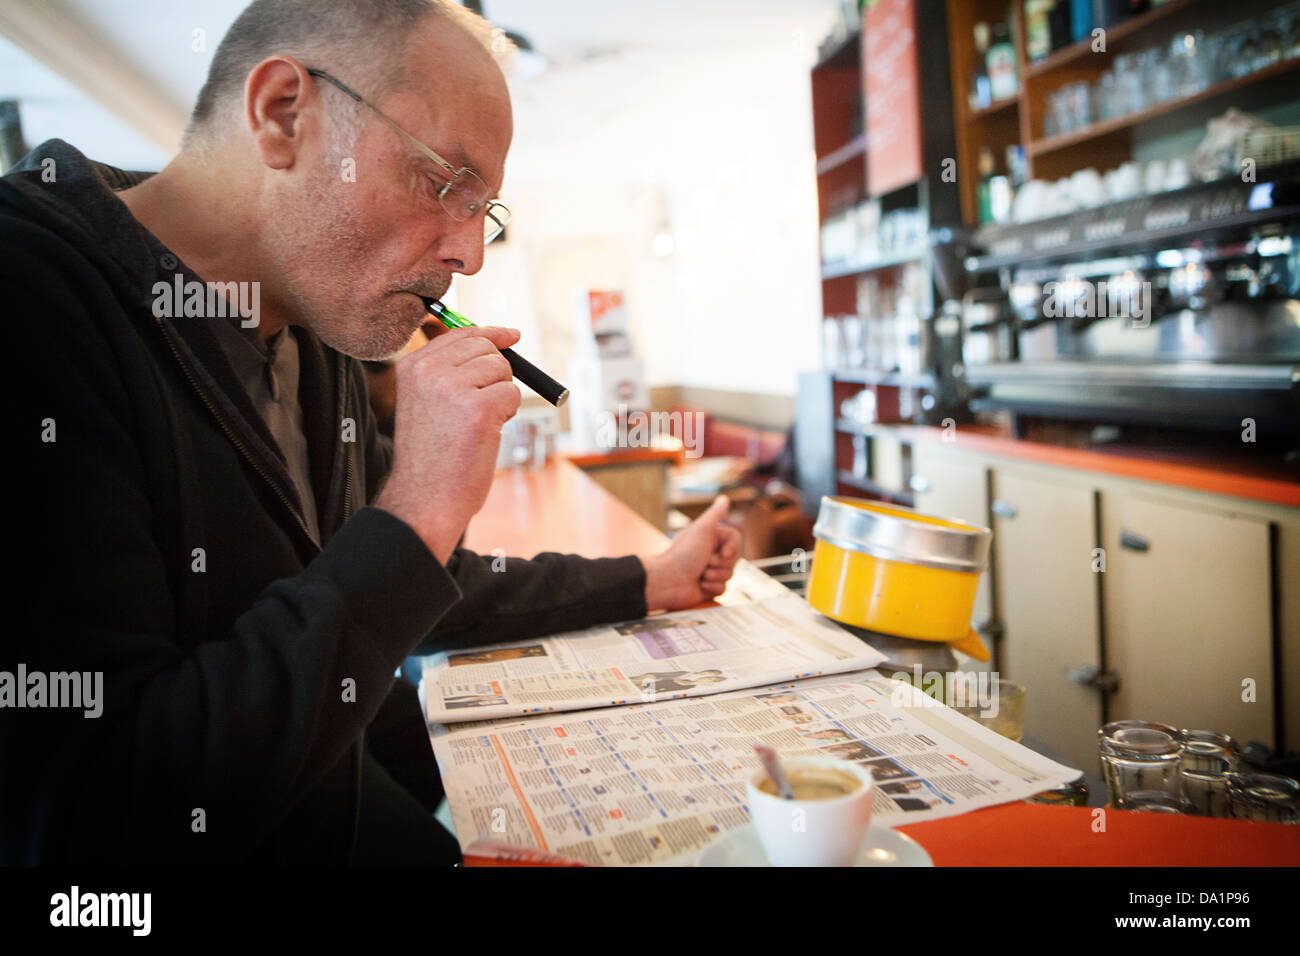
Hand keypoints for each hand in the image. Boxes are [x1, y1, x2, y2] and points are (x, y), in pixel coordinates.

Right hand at [375, 325, 521, 563]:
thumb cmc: (431, 457)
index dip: (490, 334)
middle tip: (486, 405)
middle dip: (497, 373)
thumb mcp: (426, 403)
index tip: (511, 335)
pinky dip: (508, 414)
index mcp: (412, 366)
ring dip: (501, 397)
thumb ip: (448, 371)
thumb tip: (491, 341)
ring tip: (478, 425)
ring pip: (502, 371)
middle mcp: (429, 371)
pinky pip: (512, 394)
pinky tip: (486, 434)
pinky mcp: (479, 407)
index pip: (459, 334)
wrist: (424, 498)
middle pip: (486, 348)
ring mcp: (453, 387)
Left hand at [641, 496, 741, 611]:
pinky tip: (700, 585)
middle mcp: (711, 553)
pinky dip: (712, 587)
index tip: (723, 553)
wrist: (667, 581)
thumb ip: (715, 514)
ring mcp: (711, 571)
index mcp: (710, 538)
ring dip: (715, 575)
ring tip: (700, 574)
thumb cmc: (682, 555)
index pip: (735, 540)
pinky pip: (723, 588)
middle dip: (720, 563)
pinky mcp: (709, 587)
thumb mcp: (701, 530)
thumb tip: (724, 498)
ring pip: (730, 574)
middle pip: (734, 558)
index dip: (733, 548)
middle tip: (705, 562)